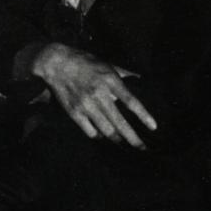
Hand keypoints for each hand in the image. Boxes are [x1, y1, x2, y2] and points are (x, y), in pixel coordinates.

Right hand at [29, 42, 156, 148]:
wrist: (57, 63)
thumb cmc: (85, 62)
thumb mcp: (107, 64)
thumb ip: (125, 74)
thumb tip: (141, 80)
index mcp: (109, 80)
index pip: (131, 101)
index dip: (143, 116)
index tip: (153, 127)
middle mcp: (99, 94)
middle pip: (120, 122)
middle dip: (133, 138)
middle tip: (142, 148)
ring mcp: (85, 104)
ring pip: (106, 130)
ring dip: (117, 139)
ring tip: (123, 143)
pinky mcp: (74, 112)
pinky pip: (90, 131)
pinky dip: (98, 135)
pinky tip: (102, 136)